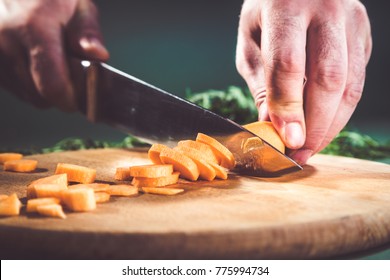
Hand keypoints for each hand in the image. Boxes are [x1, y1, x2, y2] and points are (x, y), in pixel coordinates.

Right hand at [0, 0, 108, 110]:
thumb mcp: (78, 5)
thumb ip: (87, 32)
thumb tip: (97, 55)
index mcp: (34, 27)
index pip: (52, 85)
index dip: (71, 98)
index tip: (82, 96)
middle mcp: (6, 40)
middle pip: (39, 96)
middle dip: (60, 93)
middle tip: (70, 75)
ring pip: (26, 95)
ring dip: (43, 90)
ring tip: (52, 64)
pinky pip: (13, 87)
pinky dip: (28, 84)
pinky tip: (35, 64)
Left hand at [236, 0, 371, 163]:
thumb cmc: (266, 12)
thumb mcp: (251, 42)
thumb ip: (261, 83)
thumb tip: (273, 126)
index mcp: (287, 6)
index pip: (289, 64)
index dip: (289, 108)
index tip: (288, 141)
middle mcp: (326, 9)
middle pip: (328, 79)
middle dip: (315, 125)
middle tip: (300, 153)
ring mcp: (352, 20)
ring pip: (350, 84)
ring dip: (331, 124)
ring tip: (311, 146)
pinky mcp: (363, 34)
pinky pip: (358, 79)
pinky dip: (341, 109)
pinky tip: (324, 123)